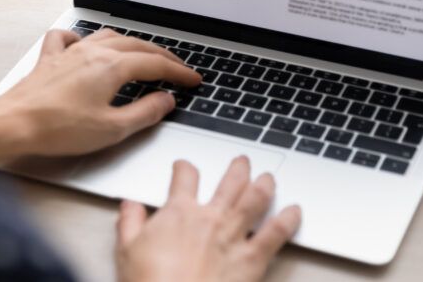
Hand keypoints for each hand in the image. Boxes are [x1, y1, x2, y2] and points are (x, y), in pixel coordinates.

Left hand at [0, 28, 201, 155]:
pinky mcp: (50, 59)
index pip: (155, 64)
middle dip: (162, 56)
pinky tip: (85, 44)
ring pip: (108, 36)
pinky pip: (69, 38)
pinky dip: (83, 37)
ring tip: (143, 54)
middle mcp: (92, 52)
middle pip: (137, 46)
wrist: (14, 123)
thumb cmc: (58, 128)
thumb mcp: (112, 128)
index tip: (193, 80)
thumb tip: (166, 100)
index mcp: (111, 67)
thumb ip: (145, 112)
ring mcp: (70, 53)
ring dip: (131, 44)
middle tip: (178, 68)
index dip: (178, 72)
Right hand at [116, 157, 301, 281]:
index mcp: (179, 213)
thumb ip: (130, 223)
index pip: (184, 177)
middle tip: (242, 162)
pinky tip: (295, 211)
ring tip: (269, 177)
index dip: (184, 168)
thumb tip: (129, 206)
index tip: (184, 167)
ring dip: (264, 184)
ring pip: (256, 199)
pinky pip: (276, 233)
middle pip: (229, 182)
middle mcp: (211, 218)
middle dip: (238, 168)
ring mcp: (234, 236)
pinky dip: (288, 220)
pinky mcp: (253, 259)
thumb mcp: (127, 250)